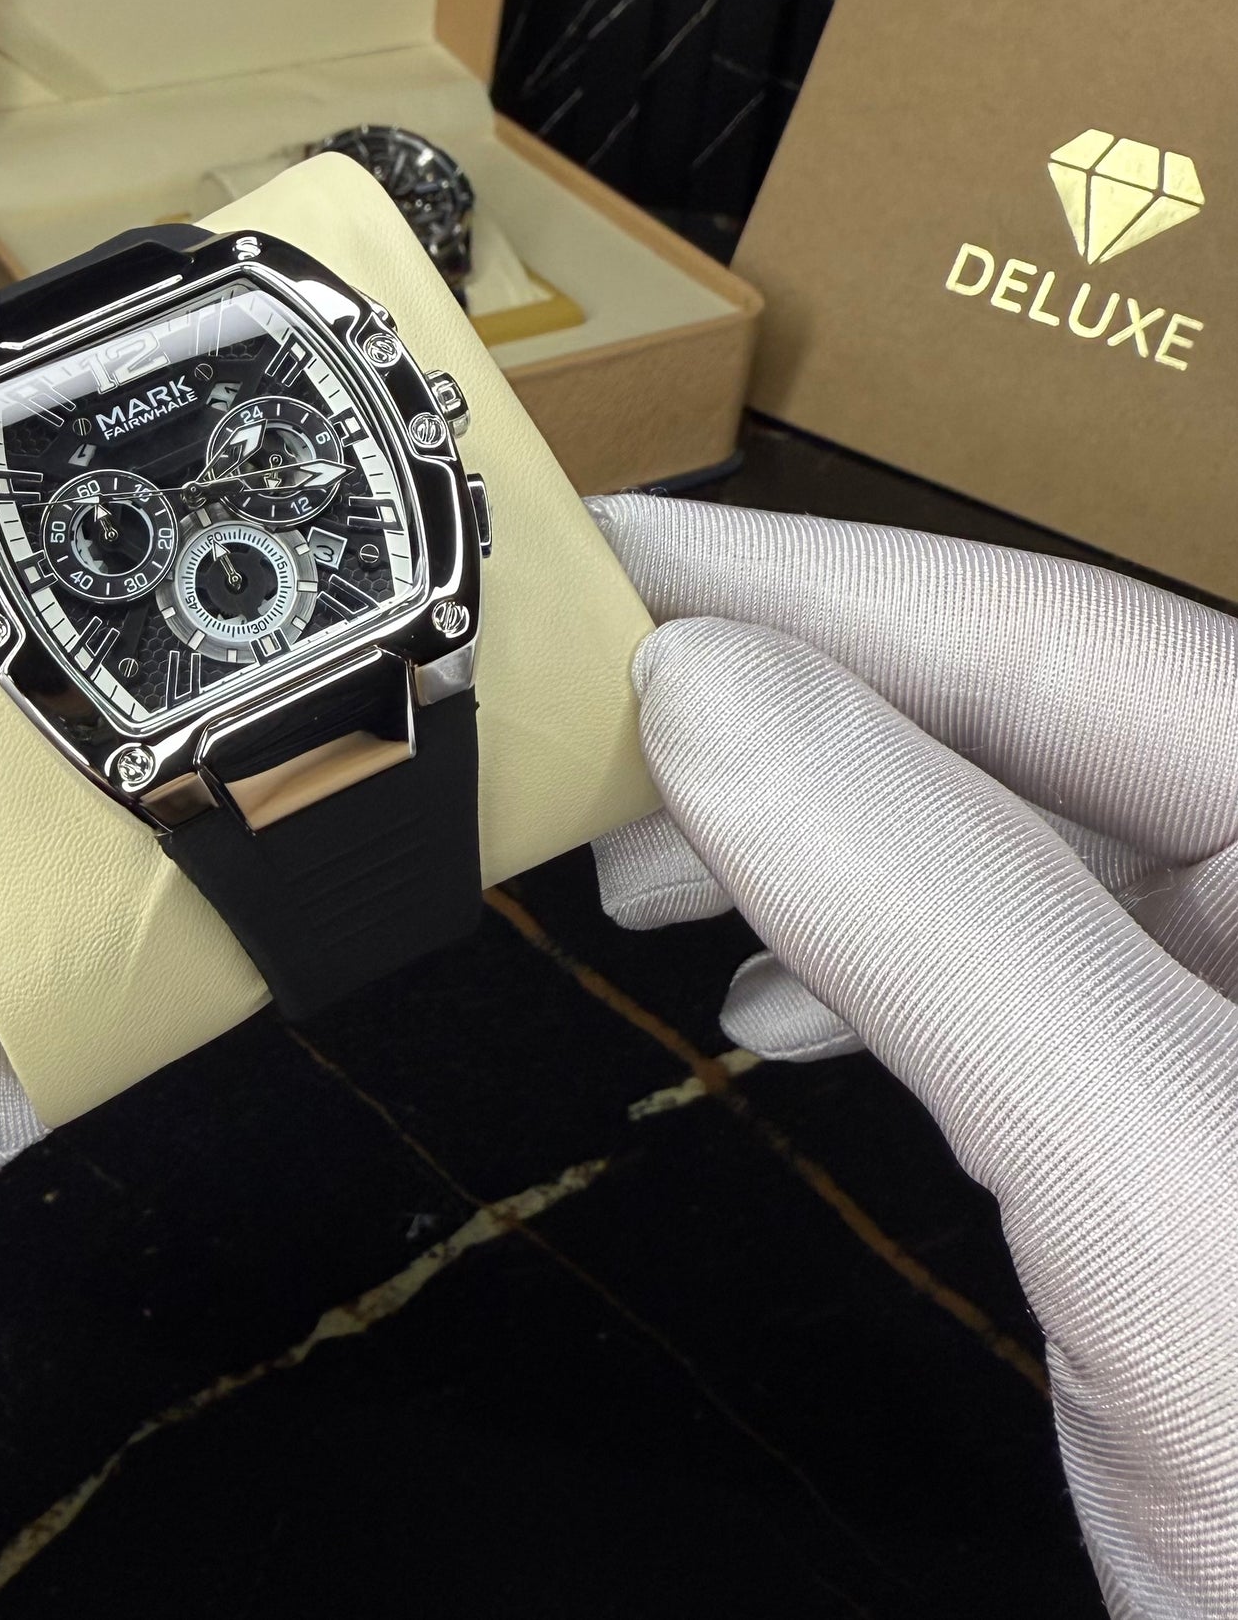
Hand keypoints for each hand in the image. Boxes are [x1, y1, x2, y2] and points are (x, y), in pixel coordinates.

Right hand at [585, 492, 1237, 1617]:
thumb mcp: (1167, 1198)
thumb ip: (946, 921)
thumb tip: (709, 693)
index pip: (1047, 641)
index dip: (803, 582)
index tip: (605, 556)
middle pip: (1008, 727)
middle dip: (775, 713)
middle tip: (577, 714)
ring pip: (988, 843)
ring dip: (796, 832)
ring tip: (641, 858)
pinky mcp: (1194, 1118)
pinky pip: (1001, 969)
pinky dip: (860, 957)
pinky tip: (774, 986)